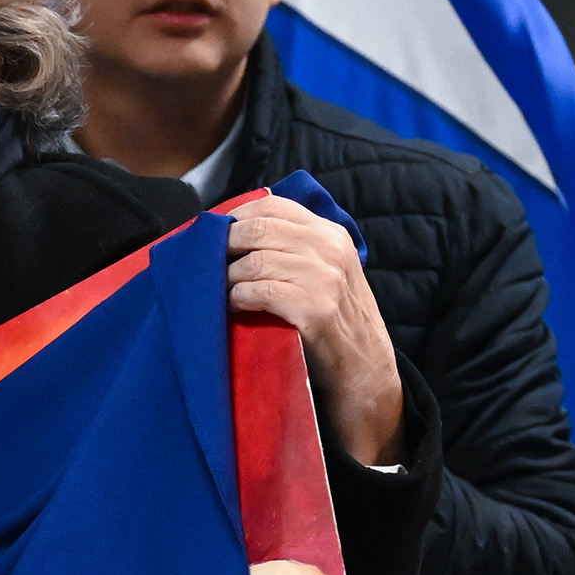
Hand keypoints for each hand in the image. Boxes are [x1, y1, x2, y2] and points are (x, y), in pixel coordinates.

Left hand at [224, 196, 403, 463]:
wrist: (366, 368)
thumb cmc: (339, 320)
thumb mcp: (329, 271)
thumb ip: (298, 247)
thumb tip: (241, 231)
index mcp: (331, 234)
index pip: (274, 206)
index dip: (238, 215)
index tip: (217, 230)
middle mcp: (329, 249)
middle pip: (259, 230)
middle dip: (226, 245)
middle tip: (208, 261)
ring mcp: (324, 278)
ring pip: (255, 261)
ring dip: (229, 276)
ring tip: (221, 289)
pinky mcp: (313, 308)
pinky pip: (260, 291)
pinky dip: (238, 297)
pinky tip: (233, 305)